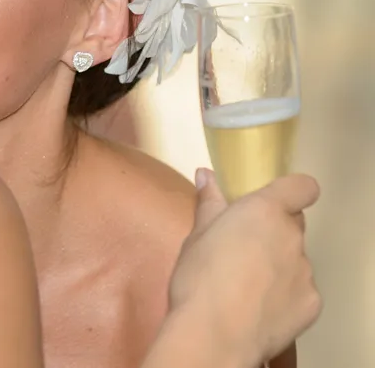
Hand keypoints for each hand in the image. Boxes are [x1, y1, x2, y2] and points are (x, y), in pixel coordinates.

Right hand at [169, 170, 320, 366]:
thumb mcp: (196, 236)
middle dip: (272, 233)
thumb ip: (209, 204)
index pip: (301, 187)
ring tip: (243, 287)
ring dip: (276, 266)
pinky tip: (256, 308)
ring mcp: (305, 271)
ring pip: (294, 260)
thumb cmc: (199, 277)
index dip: (292, 192)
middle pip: (292, 226)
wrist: (216, 332)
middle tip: (241, 251)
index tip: (274, 203)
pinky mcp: (311, 303)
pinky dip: (283, 296)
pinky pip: (299, 291)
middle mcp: (292, 237)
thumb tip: (205, 176)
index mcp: (264, 212)